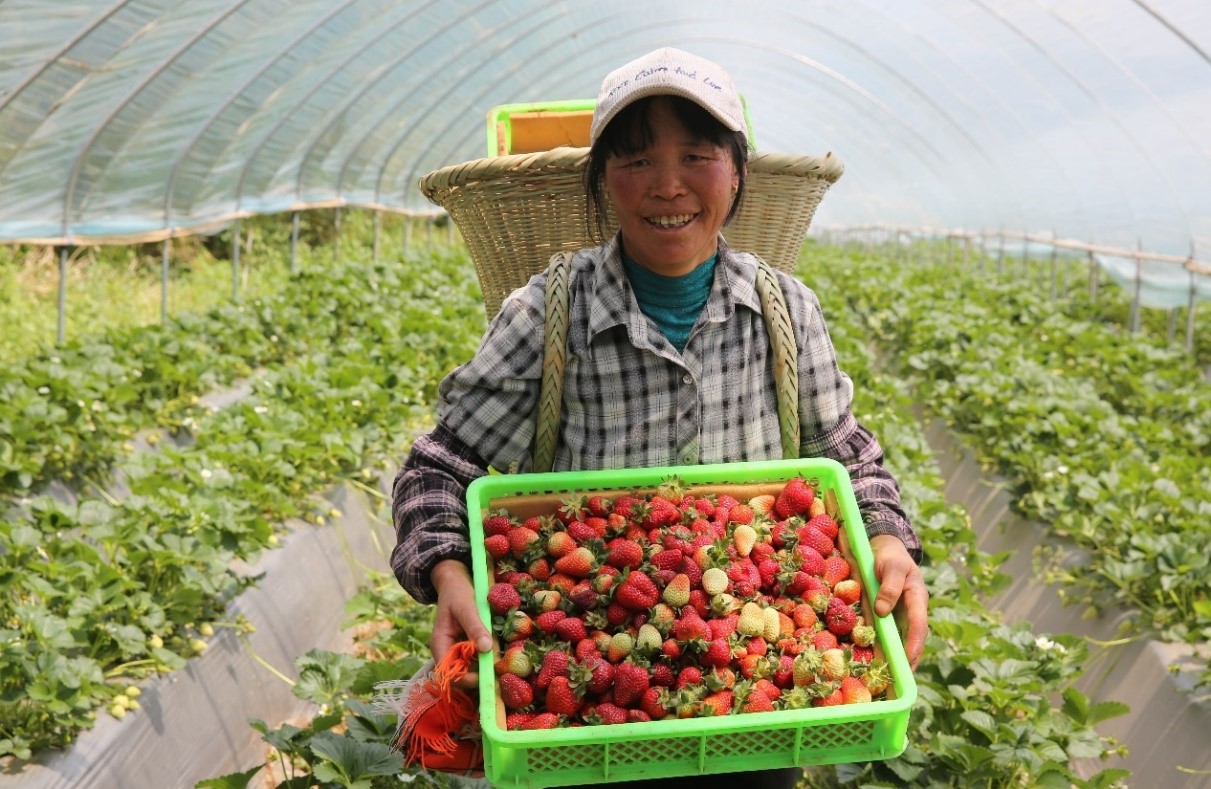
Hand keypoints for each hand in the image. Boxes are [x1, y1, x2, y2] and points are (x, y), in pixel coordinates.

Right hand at [430, 559, 494, 688]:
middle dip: (478, 675)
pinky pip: (477, 657)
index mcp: (440, 644)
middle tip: (499, 673)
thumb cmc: (457, 592)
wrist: (455, 580)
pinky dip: (487, 657)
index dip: (465, 678)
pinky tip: (499, 653)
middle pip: (460, 674)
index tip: (486, 675)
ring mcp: (457, 648)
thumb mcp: (466, 607)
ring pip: (471, 667)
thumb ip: (474, 627)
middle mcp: (447, 650)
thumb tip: (486, 649)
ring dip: (485, 667)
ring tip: (502, 665)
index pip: (448, 672)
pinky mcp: (468, 644)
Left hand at [868, 534, 927, 669]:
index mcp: (918, 598)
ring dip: (898, 657)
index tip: (909, 660)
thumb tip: (882, 612)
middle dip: (909, 659)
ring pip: (902, 638)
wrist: (884, 547)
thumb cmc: (890, 556)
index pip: (919, 625)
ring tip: (891, 678)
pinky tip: (876, 659)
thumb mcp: (891, 566)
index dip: (915, 644)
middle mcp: (912, 610)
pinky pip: (889, 633)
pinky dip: (885, 646)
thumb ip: (889, 587)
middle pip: (913, 638)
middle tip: (901, 680)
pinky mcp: (889, 614)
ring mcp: (901, 613)